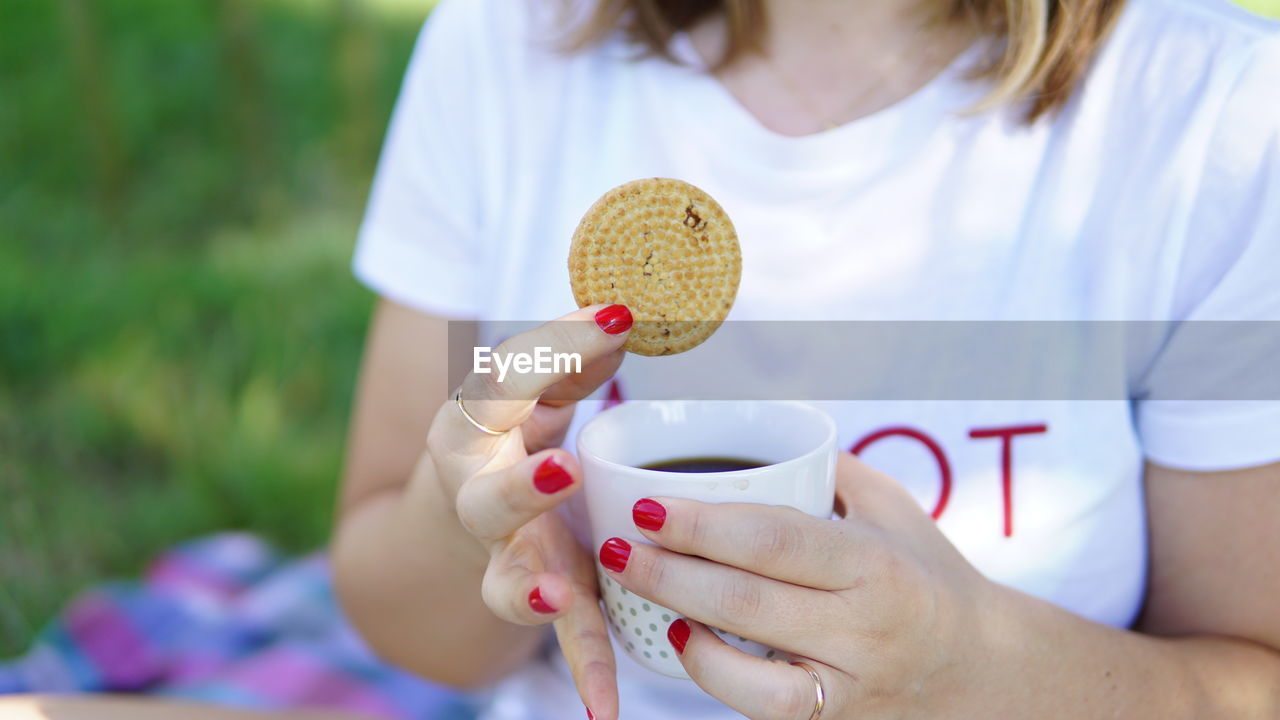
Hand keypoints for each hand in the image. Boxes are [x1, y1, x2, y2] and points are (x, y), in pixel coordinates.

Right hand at [422, 303, 632, 717]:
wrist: (460, 513)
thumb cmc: (509, 435)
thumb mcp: (530, 390)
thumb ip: (569, 358)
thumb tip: (623, 315)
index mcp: (471, 429)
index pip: (504, 385)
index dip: (556, 350)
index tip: (618, 317)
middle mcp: (476, 496)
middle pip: (487, 499)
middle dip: (522, 488)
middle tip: (561, 468)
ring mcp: (504, 557)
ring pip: (507, 580)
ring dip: (526, 590)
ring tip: (550, 597)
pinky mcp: (540, 595)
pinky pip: (563, 639)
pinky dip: (586, 673)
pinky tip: (608, 713)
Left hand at [599, 452, 995, 719]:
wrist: (977, 666)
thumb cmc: (923, 571)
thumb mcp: (890, 505)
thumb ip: (824, 467)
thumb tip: (746, 429)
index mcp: (876, 563)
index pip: (777, 540)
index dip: (705, 524)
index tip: (650, 504)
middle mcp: (862, 627)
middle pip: (748, 599)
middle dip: (670, 571)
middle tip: (616, 545)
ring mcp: (846, 682)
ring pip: (748, 665)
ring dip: (681, 622)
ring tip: (634, 585)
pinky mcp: (830, 719)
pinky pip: (760, 706)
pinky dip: (712, 675)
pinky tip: (681, 638)